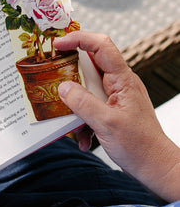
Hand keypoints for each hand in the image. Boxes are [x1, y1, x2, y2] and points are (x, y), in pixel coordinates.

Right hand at [54, 31, 179, 199]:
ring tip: (73, 123)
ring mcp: (115, 97)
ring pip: (86, 90)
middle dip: (69, 75)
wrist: (155, 167)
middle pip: (88, 66)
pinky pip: (89, 108)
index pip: (101, 46)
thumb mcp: (107, 124)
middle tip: (52, 79)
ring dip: (75, 106)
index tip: (57, 44)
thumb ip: (82, 103)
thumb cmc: (141, 147)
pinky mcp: (111, 111)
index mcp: (123, 80)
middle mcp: (119, 84)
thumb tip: (63, 87)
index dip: (78, 39)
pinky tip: (84, 138)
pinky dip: (82, 122)